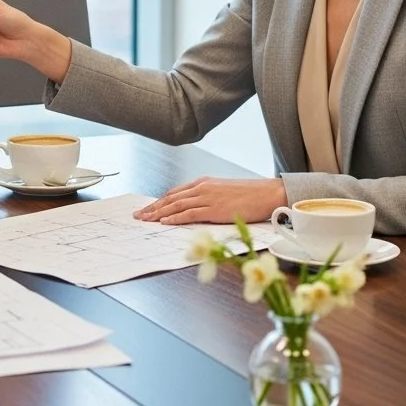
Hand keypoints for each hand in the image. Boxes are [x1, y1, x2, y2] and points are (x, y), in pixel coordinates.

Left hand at [133, 177, 287, 224]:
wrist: (267, 193)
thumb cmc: (249, 195)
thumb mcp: (222, 192)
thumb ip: (207, 198)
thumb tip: (193, 209)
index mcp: (203, 183)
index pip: (174, 193)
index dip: (159, 201)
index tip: (147, 209)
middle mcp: (201, 188)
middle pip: (170, 198)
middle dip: (152, 207)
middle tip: (138, 215)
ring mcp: (207, 197)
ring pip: (176, 205)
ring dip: (158, 213)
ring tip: (145, 220)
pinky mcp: (214, 208)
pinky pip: (190, 213)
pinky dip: (175, 218)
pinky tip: (164, 222)